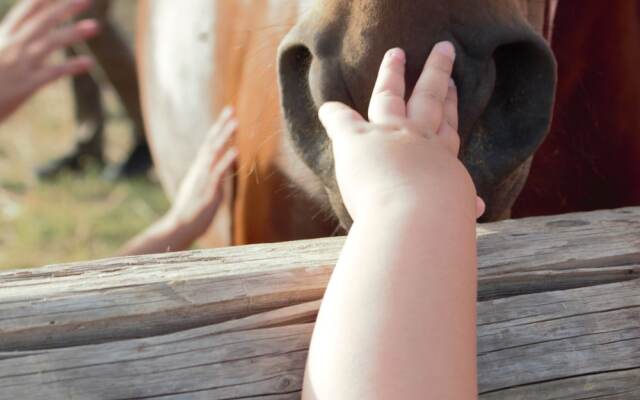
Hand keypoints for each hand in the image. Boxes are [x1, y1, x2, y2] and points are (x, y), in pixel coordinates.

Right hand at [0, 0, 98, 121]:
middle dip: (65, 8)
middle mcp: (12, 46)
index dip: (44, 0)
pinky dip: (71, 66)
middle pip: (42, 22)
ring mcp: (20, 64)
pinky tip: (89, 63)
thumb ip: (9, 41)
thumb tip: (23, 34)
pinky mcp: (26, 85)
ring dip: (73, 33)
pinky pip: (52, 72)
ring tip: (95, 26)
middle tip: (87, 0)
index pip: (26, 11)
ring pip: (50, 43)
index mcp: (3, 37)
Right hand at [165, 107, 237, 239]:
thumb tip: (220, 166)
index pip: (209, 142)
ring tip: (236, 122)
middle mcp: (200, 168)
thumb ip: (211, 175)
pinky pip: (219, 171)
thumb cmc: (192, 208)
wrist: (180, 225)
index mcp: (199, 167)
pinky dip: (227, 159)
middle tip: (231, 108)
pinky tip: (236, 149)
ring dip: (225, 136)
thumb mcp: (202, 187)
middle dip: (221, 124)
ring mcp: (204, 177)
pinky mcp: (209, 188)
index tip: (228, 114)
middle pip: (211, 141)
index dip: (218, 128)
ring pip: (215, 151)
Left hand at [319, 42, 484, 220]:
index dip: (450, 107)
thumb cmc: (442, 220)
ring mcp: (387, 135)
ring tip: (396, 53)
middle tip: (443, 50)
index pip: (446, 128)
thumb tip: (479, 208)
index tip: (453, 88)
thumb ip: (465, 206)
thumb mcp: (459, 211)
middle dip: (436, 73)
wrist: (420, 215)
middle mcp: (418, 139)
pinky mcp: (355, 139)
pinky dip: (333, 114)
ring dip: (392, 74)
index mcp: (441, 157)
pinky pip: (341, 121)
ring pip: (390, 97)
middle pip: (429, 98)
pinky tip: (327, 107)